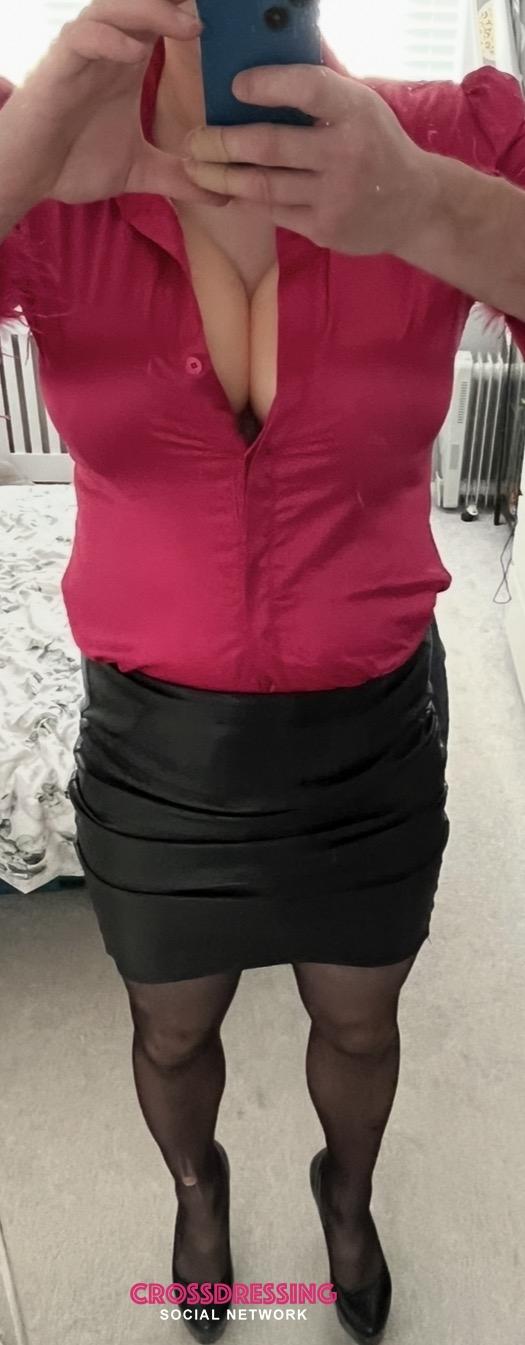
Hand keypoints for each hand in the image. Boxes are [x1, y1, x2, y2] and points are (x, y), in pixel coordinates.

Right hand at [0, 0, 229, 209]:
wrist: (29, 177)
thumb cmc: (74, 162)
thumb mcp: (139, 172)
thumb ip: (179, 178)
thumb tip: (224, 193)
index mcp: (130, 64)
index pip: (165, 21)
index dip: (192, 14)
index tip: (234, 22)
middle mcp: (110, 51)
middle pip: (144, 5)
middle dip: (177, 4)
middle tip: (219, 11)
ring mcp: (84, 55)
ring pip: (116, 10)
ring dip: (152, 13)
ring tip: (188, 26)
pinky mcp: (59, 67)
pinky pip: (83, 38)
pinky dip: (110, 40)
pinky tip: (135, 52)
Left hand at [182, 64, 439, 255]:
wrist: (414, 206)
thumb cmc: (376, 144)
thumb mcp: (361, 102)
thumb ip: (321, 76)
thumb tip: (278, 32)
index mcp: (356, 111)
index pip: (307, 88)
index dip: (267, 84)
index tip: (235, 84)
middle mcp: (346, 153)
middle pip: (271, 145)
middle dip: (223, 142)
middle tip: (194, 138)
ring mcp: (335, 196)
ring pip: (264, 185)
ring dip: (222, 177)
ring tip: (197, 166)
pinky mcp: (325, 229)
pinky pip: (274, 212)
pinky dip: (246, 200)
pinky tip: (227, 190)